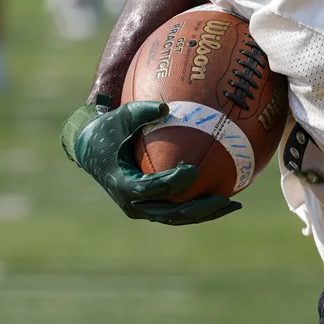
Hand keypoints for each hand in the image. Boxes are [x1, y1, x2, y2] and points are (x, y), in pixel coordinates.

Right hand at [60, 101, 241, 225]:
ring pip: (177, 217)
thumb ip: (141, 111)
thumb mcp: (121, 118)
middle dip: (198, 210)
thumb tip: (166, 106)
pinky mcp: (151, 207)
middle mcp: (133, 203)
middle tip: (223, 200)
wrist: (91, 149)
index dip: (172, 182)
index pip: (151, 188)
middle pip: (170, 213)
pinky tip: (223, 197)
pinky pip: (178, 211)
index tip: (193, 171)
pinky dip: (199, 207)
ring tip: (232, 205)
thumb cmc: (109, 130)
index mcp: (123, 184)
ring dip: (204, 214)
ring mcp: (143, 208)